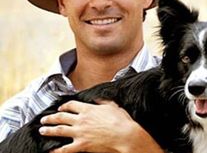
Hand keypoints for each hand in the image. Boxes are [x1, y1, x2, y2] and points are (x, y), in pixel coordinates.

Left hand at [39, 100, 163, 152]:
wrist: (124, 135)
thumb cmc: (120, 120)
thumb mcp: (112, 105)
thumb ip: (102, 101)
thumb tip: (96, 98)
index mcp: (88, 109)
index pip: (71, 105)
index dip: (64, 106)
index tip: (59, 108)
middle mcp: (81, 119)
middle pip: (61, 117)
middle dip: (51, 117)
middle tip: (44, 119)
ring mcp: (80, 133)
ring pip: (60, 131)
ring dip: (49, 130)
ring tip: (42, 130)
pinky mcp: (82, 145)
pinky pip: (65, 149)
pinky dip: (56, 150)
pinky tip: (50, 151)